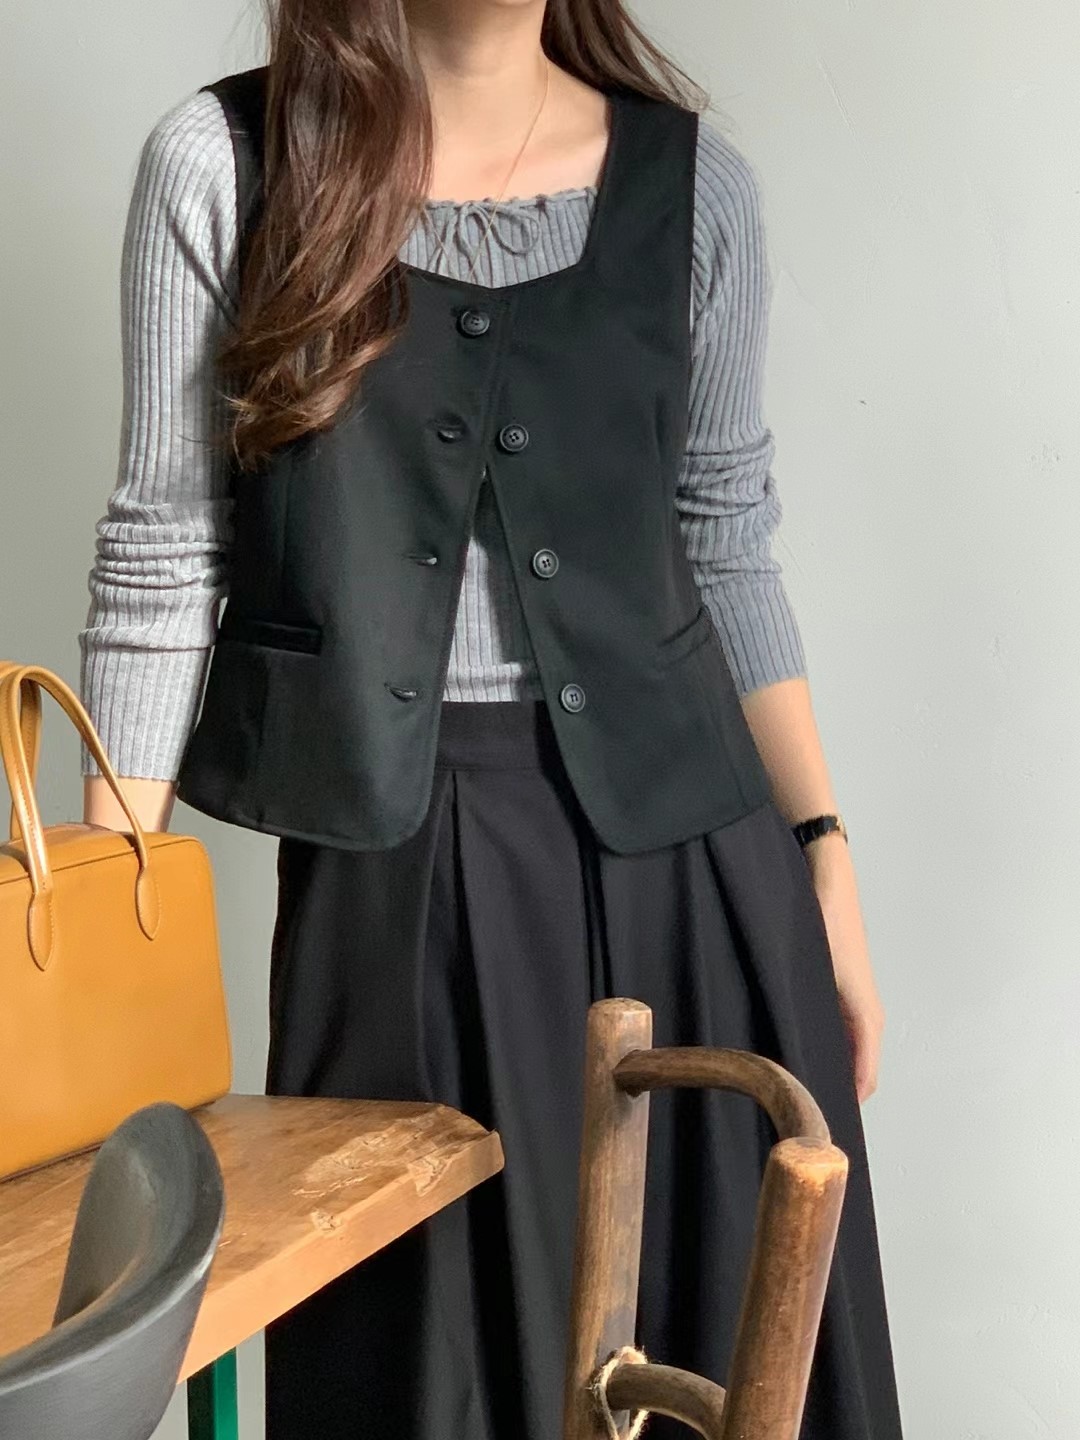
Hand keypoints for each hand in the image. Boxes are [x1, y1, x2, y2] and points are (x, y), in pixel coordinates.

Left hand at [804, 835, 884, 1103]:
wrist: (827, 872)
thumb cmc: (826, 916)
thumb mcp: (817, 967)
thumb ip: (810, 1011)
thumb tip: (799, 1061)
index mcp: (865, 1016)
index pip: (863, 1081)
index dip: (845, 1108)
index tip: (820, 1132)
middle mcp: (863, 1013)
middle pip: (854, 1072)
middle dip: (831, 1094)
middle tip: (797, 1120)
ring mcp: (850, 1001)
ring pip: (842, 1051)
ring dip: (822, 1070)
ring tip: (788, 1093)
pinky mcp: (835, 989)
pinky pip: (833, 1032)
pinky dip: (819, 1048)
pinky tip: (786, 1051)